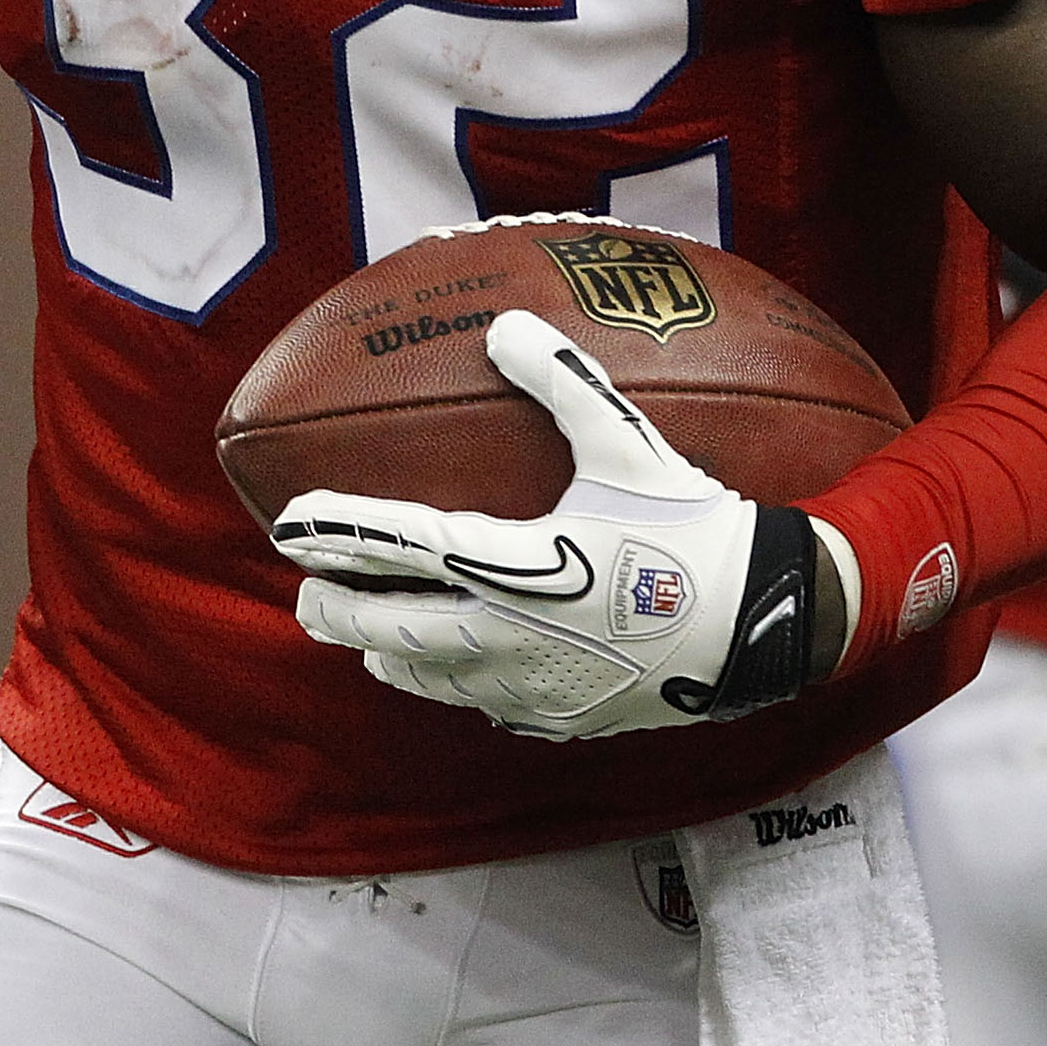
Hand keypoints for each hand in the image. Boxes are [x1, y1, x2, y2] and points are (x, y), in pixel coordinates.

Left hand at [275, 310, 825, 739]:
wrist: (759, 629)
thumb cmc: (690, 530)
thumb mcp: (628, 443)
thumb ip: (562, 382)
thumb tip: (505, 326)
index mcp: (513, 567)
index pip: (401, 545)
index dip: (339, 531)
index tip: (288, 520)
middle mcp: (505, 638)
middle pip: (392, 629)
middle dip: (340, 611)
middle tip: (305, 593)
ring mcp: (529, 689)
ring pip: (430, 678)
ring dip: (387, 654)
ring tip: (364, 639)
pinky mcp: (559, 719)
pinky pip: (483, 707)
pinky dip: (451, 685)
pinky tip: (452, 674)